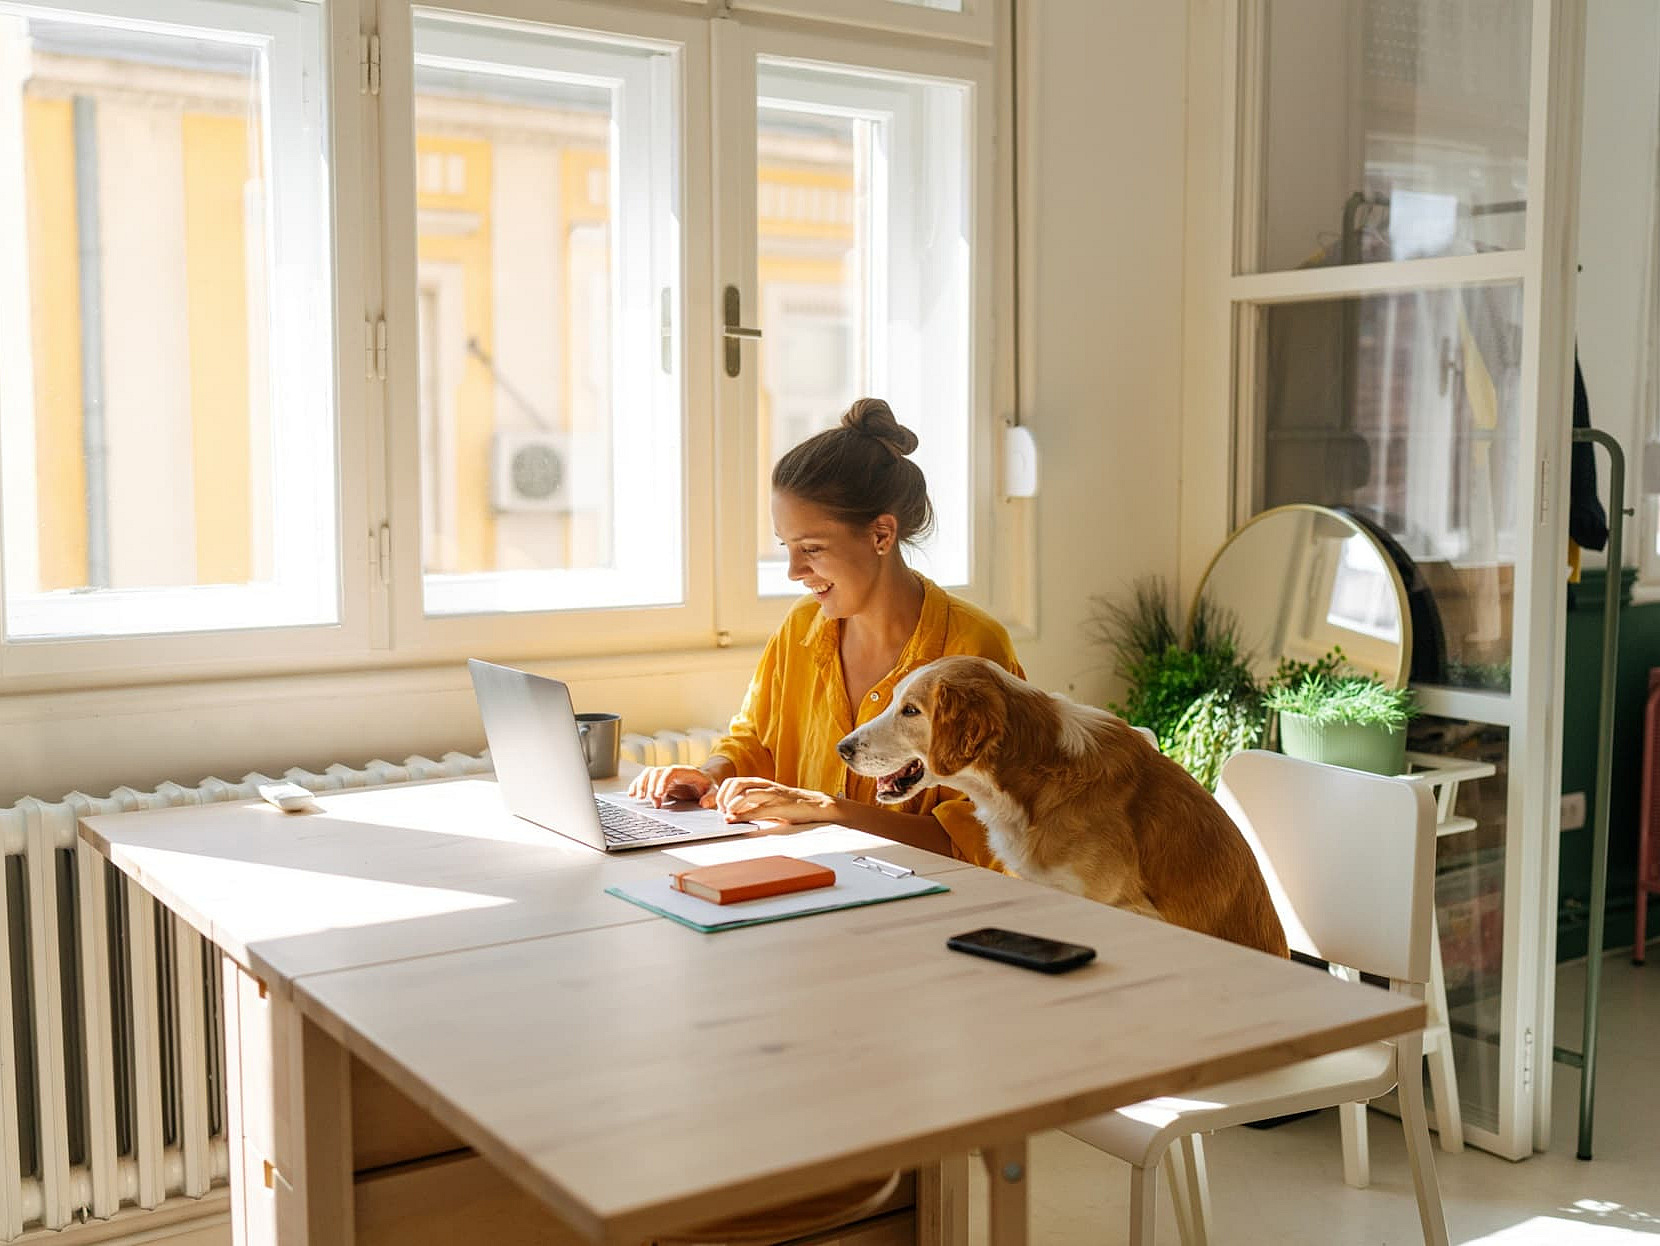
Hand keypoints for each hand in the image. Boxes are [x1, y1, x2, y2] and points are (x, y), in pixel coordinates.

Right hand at [627, 765, 715, 807]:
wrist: (704, 781)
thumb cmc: (707, 785)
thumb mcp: (714, 790)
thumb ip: (710, 796)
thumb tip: (703, 803)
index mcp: (685, 771)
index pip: (670, 772)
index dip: (663, 781)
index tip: (659, 794)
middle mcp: (672, 771)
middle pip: (656, 772)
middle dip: (649, 785)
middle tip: (646, 799)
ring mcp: (664, 775)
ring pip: (648, 774)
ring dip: (641, 784)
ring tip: (638, 798)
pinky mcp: (659, 782)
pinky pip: (645, 779)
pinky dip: (637, 785)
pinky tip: (632, 794)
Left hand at [712, 778, 837, 824]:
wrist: (816, 805)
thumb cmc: (791, 804)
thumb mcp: (767, 802)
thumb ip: (750, 805)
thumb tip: (731, 814)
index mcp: (759, 783)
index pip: (732, 782)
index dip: (721, 793)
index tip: (717, 806)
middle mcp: (764, 786)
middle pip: (735, 784)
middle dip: (723, 797)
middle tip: (721, 811)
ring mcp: (771, 795)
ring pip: (744, 794)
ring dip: (731, 805)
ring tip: (727, 815)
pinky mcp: (779, 806)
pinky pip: (757, 809)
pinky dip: (743, 816)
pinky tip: (735, 820)